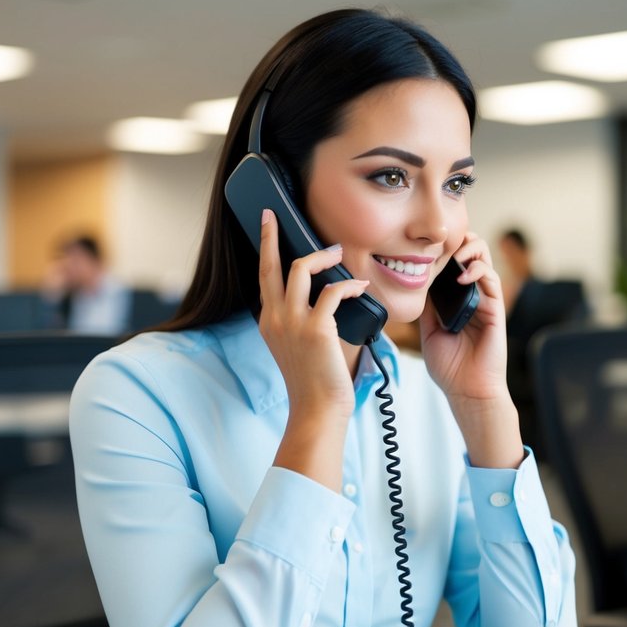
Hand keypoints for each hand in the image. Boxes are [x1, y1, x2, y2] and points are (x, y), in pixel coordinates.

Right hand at [257, 210, 368, 487]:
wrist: (318, 410)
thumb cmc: (317, 381)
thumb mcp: (302, 346)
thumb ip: (308, 319)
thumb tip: (331, 292)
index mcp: (269, 322)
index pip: (264, 277)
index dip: (266, 250)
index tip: (268, 227)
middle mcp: (275, 318)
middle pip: (270, 265)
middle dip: (271, 235)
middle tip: (275, 215)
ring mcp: (293, 323)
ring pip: (301, 269)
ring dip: (323, 256)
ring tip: (337, 253)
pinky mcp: (316, 329)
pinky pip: (332, 292)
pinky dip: (349, 285)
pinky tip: (361, 287)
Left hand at [419, 233, 522, 467]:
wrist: (467, 391)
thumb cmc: (450, 367)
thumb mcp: (428, 331)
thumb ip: (426, 307)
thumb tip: (414, 281)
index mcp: (455, 299)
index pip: (451, 262)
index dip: (440, 249)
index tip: (422, 245)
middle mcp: (472, 295)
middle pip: (470, 252)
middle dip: (456, 240)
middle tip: (440, 243)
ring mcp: (485, 299)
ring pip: (483, 257)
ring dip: (469, 248)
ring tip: (454, 254)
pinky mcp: (496, 308)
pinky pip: (491, 278)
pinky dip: (477, 271)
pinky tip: (462, 277)